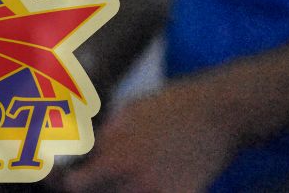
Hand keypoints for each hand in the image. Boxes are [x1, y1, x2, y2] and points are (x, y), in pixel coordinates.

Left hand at [68, 73, 251, 192]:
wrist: (224, 112)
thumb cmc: (176, 103)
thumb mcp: (132, 110)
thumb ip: (105, 135)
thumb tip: (82, 149)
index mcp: (116, 155)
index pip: (73, 184)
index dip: (65, 181)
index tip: (67, 176)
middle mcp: (131, 179)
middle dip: (94, 187)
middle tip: (102, 174)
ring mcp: (156, 192)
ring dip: (119, 190)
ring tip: (132, 174)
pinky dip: (150, 192)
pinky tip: (157, 181)